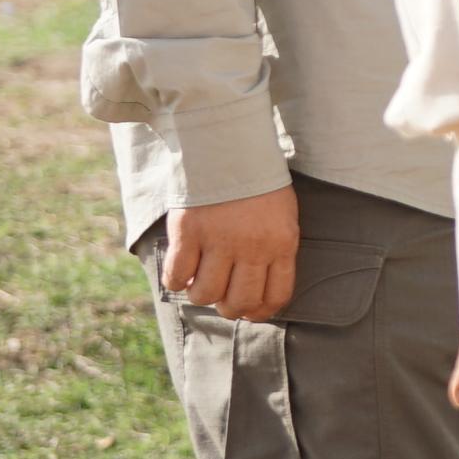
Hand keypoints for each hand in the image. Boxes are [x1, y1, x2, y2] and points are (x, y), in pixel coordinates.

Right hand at [160, 183, 300, 322]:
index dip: (260, 311)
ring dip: (200, 292)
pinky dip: (176, 279)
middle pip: (238, 303)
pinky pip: (176, 277)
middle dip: (229, 306)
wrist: (231, 147)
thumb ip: (274, 252)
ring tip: (200, 275)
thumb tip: (259, 297)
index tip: (249, 309)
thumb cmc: (258, 185)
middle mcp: (252, 247)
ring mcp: (219, 241)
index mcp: (282, 243)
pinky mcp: (188, 233)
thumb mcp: (282, 217)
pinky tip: (182, 265)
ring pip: (205, 295)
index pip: (276, 296)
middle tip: (221, 291)